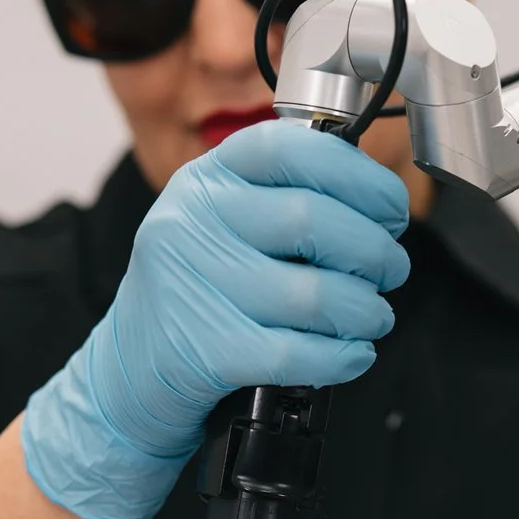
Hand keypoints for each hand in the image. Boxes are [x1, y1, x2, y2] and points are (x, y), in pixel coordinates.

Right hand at [22, 124, 409, 518]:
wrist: (129, 369)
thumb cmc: (196, 290)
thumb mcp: (222, 221)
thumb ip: (284, 197)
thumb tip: (375, 203)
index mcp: (206, 178)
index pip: (291, 149)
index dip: (358, 176)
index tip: (390, 207)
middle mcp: (193, 222)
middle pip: (313, 221)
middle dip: (374, 251)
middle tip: (390, 269)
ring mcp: (195, 286)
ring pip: (315, 294)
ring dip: (366, 310)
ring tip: (372, 316)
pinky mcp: (206, 350)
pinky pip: (298, 353)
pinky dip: (343, 357)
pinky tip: (353, 353)